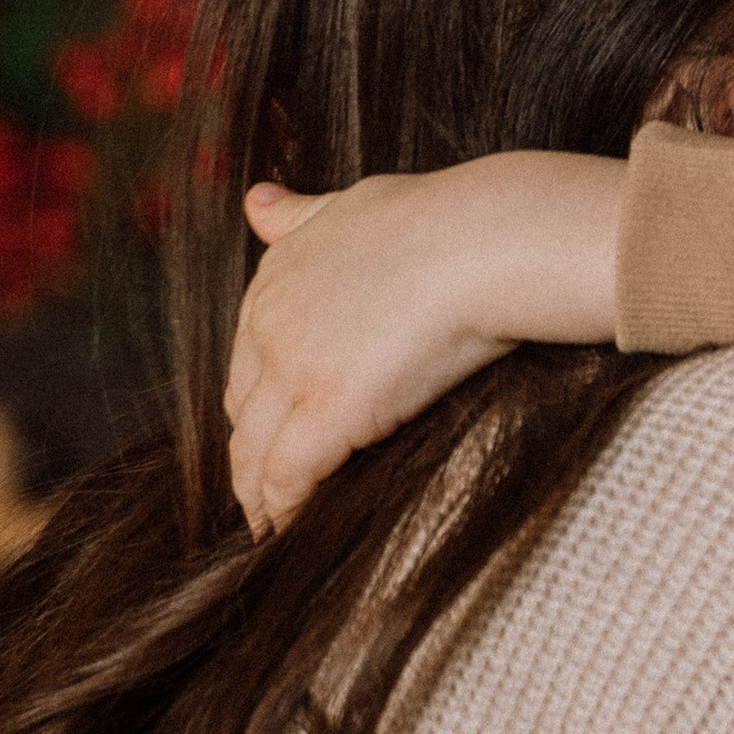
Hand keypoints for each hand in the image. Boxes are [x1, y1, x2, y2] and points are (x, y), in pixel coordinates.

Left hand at [225, 152, 624, 532]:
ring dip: (259, 493)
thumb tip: (255, 201)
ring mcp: (295, 369)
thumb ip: (301, 213)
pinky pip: (288, 476)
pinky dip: (283, 510)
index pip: (250, 359)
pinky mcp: (329, 411)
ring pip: (255, 450)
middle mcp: (270, 323)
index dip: (261, 403)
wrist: (489, 240)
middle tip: (268, 490)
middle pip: (245, 409)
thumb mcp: (355, 202)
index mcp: (276, 278)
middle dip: (252, 451)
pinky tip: (292, 531)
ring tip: (273, 527)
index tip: (273, 431)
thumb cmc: (445, 219)